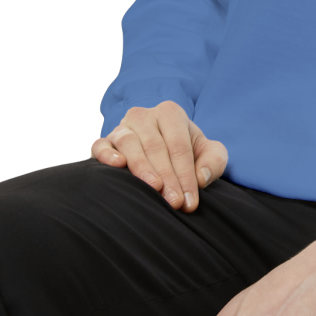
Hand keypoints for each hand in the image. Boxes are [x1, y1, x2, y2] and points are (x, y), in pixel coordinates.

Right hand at [91, 100, 227, 211]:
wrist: (164, 151)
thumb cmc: (189, 153)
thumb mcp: (209, 154)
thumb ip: (213, 162)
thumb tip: (200, 178)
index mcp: (171, 114)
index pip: (179, 146)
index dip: (186, 175)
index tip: (189, 201)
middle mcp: (144, 116)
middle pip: (156, 147)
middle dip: (167, 177)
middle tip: (174, 202)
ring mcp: (122, 127)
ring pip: (130, 144)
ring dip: (142, 168)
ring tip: (154, 188)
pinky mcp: (104, 141)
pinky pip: (101, 145)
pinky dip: (107, 154)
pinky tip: (118, 165)